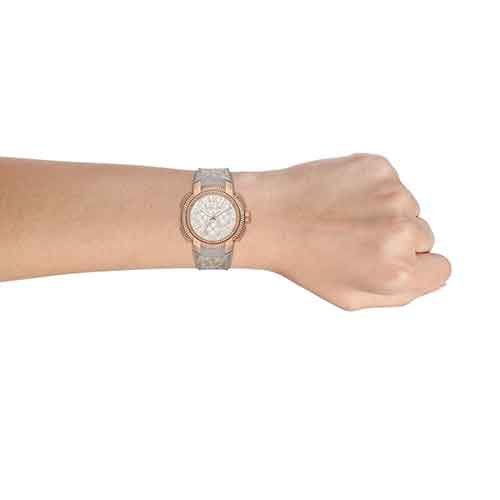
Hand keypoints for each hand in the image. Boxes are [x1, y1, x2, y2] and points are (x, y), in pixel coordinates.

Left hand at [235, 154, 450, 309]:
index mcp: (396, 271)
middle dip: (398, 240)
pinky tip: (341, 198)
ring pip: (408, 208)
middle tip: (355, 239)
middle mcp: (401, 231)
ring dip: (384, 213)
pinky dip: (372, 190)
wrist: (268, 217)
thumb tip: (433, 277)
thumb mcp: (350, 297)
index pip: (441, 269)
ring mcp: (391, 194)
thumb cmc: (303, 259)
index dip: (416, 266)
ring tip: (343, 218)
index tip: (391, 259)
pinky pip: (391, 183)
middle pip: (425, 237)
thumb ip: (401, 294)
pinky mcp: (378, 167)